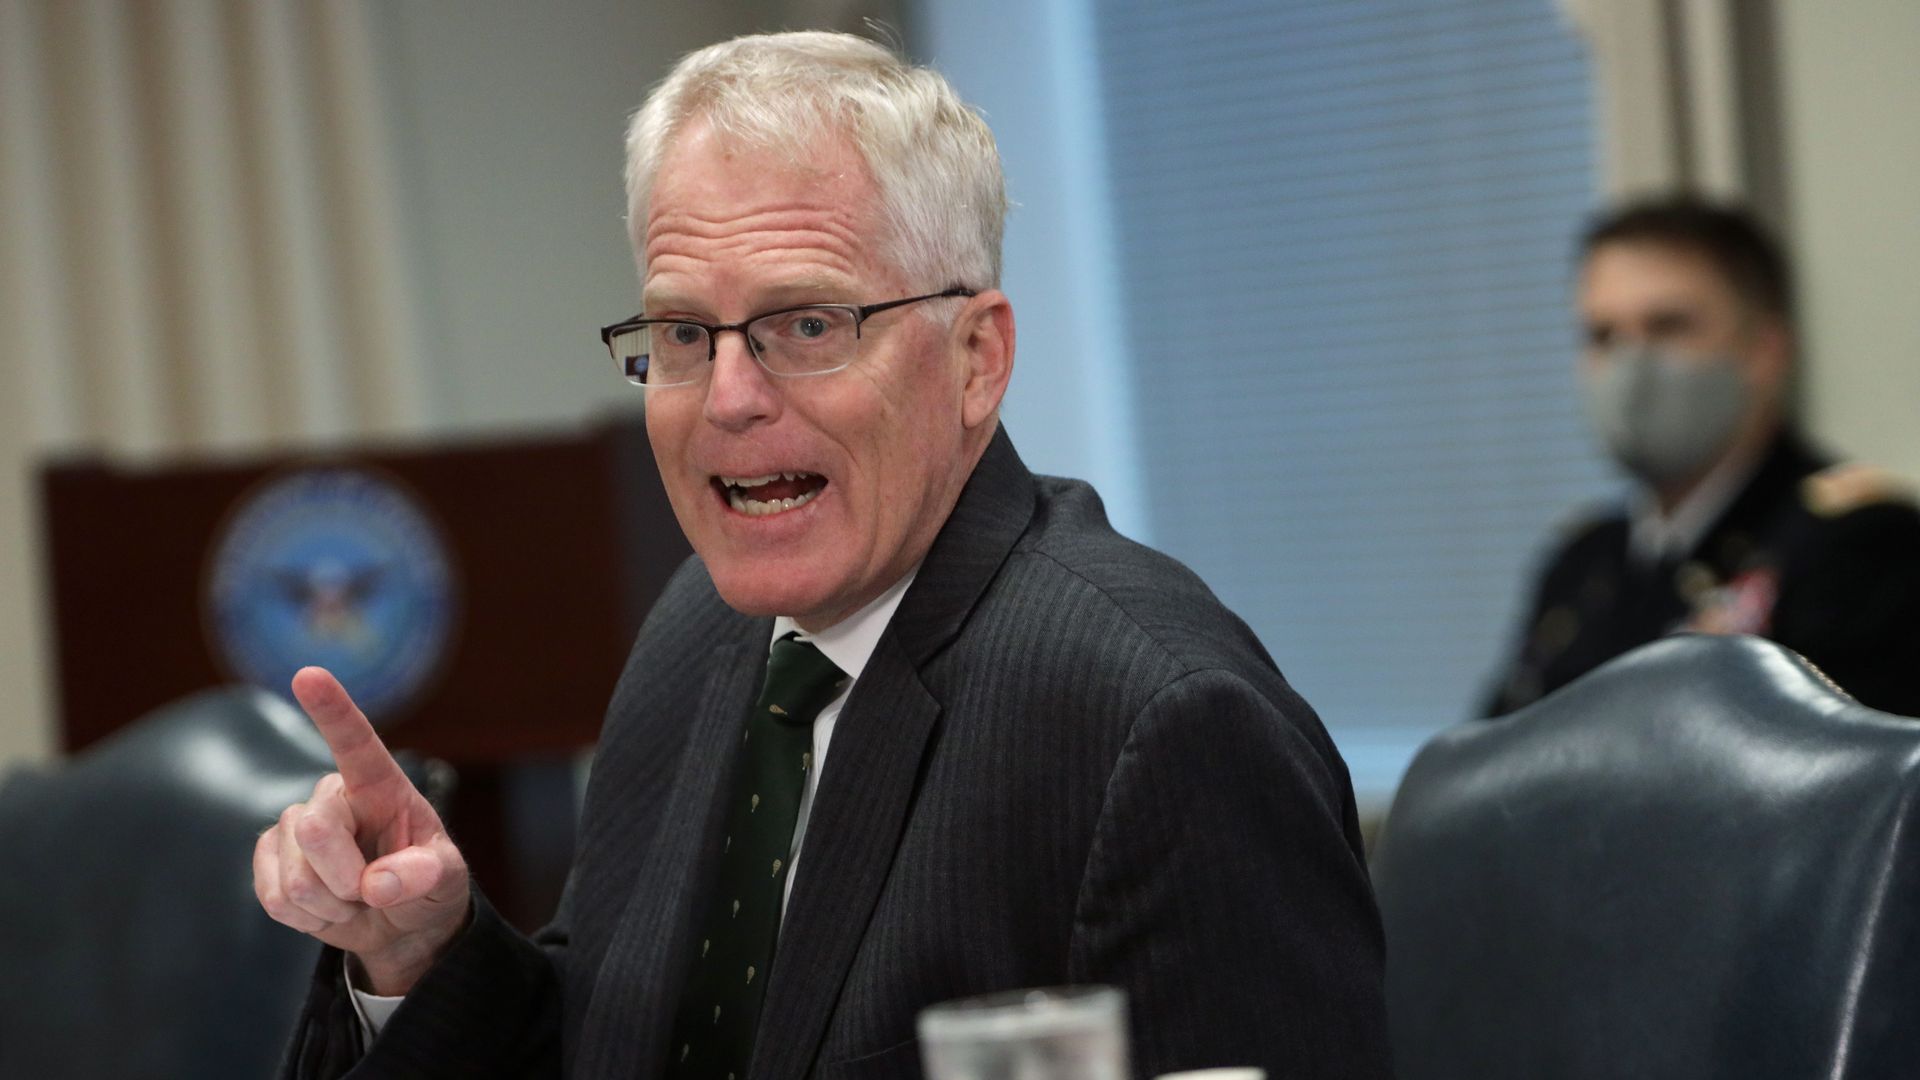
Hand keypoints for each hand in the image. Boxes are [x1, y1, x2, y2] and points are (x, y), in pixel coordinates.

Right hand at [254, 667, 470, 994]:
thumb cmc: (427, 885)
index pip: (356, 742)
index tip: (309, 674)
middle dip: (347, 879)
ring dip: (331, 905)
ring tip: (355, 899)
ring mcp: (295, 827)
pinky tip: (329, 909)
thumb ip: (424, 875)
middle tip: (373, 889)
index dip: (332, 709)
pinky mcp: (269, 858)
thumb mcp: (445, 880)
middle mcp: (333, 797)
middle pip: (316, 832)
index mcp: (381, 786)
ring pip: (294, 878)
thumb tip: (379, 883)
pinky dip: (308, 920)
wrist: (400, 925)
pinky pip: (274, 899)